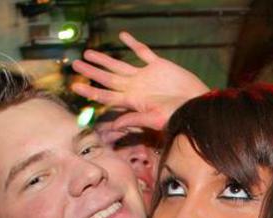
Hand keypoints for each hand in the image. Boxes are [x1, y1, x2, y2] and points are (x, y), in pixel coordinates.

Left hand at [72, 31, 208, 129]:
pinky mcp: (159, 65)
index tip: (75, 86)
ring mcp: (146, 75)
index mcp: (132, 100)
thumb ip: (133, 119)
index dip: (90, 91)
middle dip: (91, 72)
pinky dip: (133, 44)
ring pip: (119, 65)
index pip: (106, 95)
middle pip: (108, 78)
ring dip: (104, 59)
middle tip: (75, 64)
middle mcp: (135, 87)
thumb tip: (114, 125)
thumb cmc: (178, 116)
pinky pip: (142, 52)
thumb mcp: (154, 119)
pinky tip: (122, 37)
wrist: (198, 105)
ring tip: (89, 53)